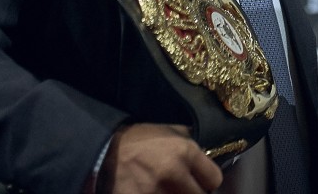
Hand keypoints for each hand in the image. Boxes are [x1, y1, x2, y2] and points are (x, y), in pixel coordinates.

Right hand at [96, 123, 221, 193]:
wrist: (103, 151)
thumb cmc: (139, 140)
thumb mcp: (169, 131)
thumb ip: (190, 143)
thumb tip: (209, 155)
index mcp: (184, 151)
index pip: (214, 180)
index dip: (206, 182)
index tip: (199, 182)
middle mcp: (173, 172)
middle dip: (190, 193)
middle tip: (179, 188)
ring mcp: (155, 191)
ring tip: (163, 189)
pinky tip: (150, 192)